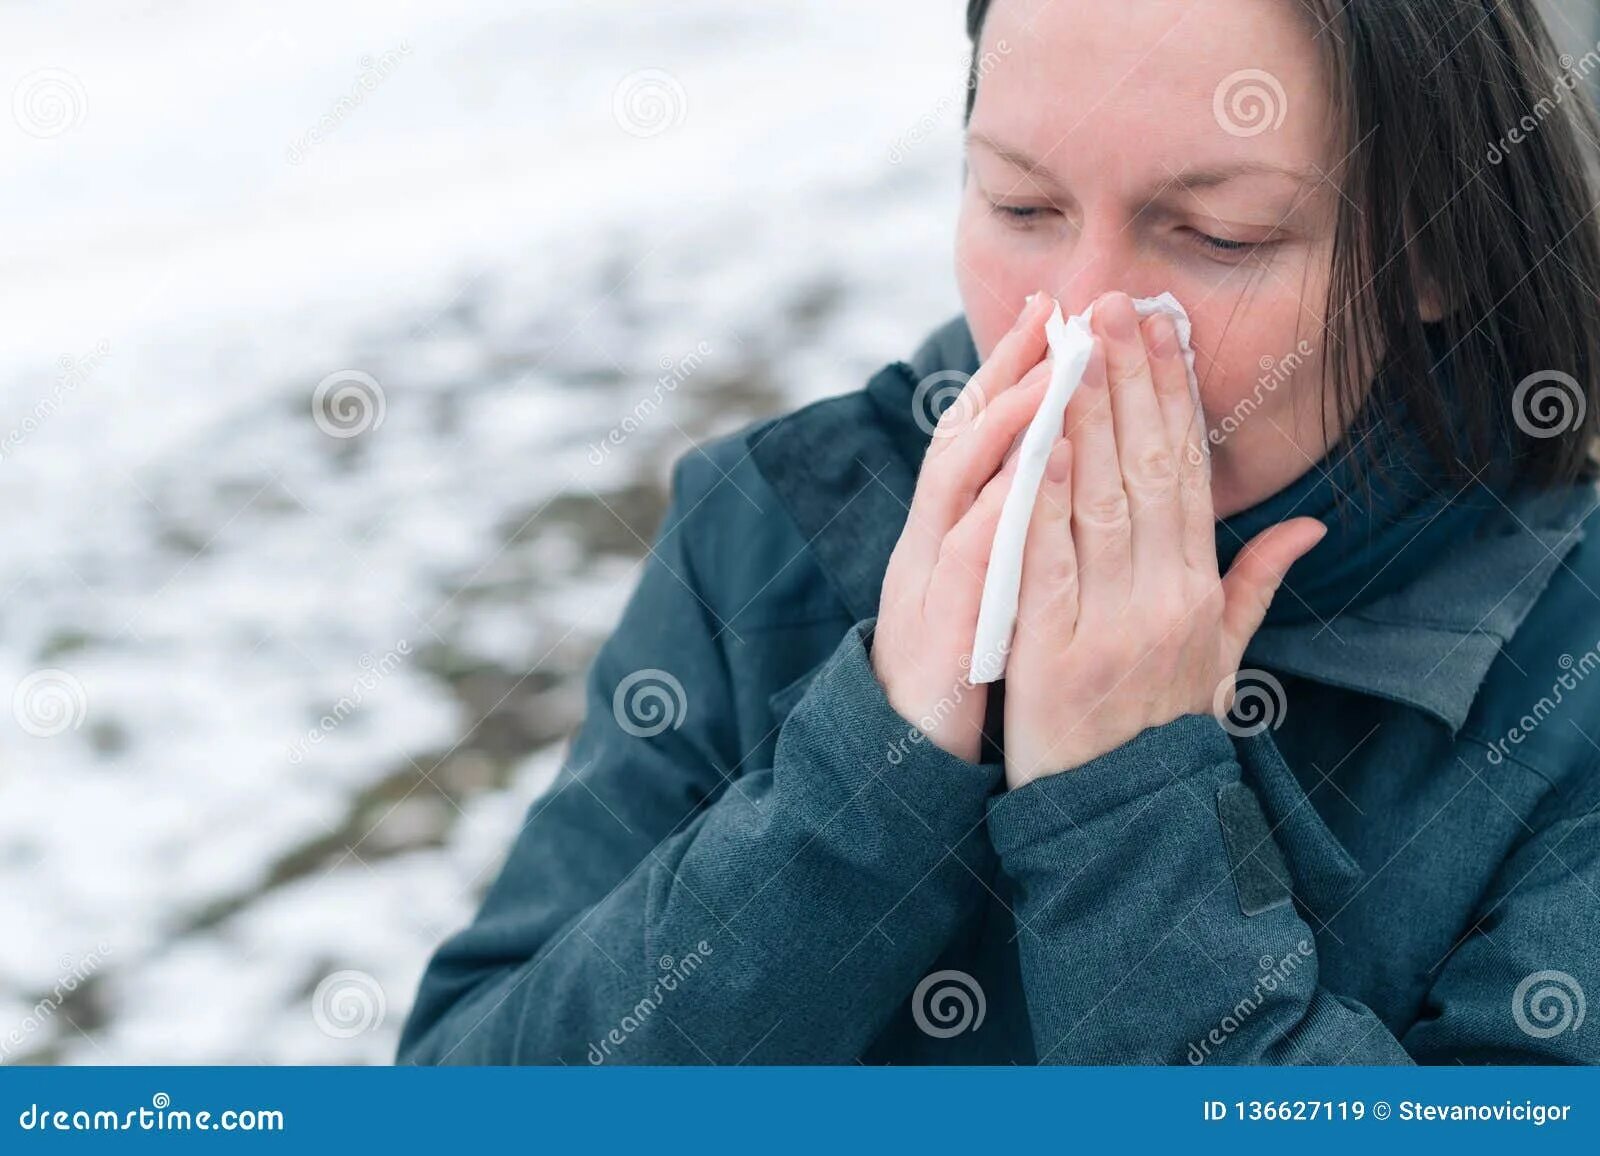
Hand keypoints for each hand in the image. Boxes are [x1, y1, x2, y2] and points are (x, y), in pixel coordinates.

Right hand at [871, 291, 1056, 762]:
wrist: (910, 755)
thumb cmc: (967, 668)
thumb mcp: (1002, 591)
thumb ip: (1031, 535)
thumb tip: (1070, 483)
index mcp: (960, 529)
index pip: (994, 435)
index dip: (1025, 373)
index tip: (1065, 315)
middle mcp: (936, 538)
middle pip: (968, 436)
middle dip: (1009, 370)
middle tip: (1051, 309)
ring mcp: (929, 578)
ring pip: (960, 484)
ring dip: (1005, 423)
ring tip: (1049, 370)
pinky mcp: (938, 626)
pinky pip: (965, 561)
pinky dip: (995, 514)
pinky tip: (1026, 477)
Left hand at [1001, 291, 1325, 787]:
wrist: (1120, 819)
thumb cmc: (1162, 728)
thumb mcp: (1222, 660)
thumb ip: (1256, 586)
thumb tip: (1308, 526)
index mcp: (1200, 592)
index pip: (1187, 474)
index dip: (1173, 397)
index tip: (1161, 330)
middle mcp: (1162, 598)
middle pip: (1147, 470)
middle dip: (1131, 381)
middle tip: (1116, 303)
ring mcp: (1108, 624)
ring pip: (1100, 502)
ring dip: (1087, 416)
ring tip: (1076, 344)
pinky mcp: (1051, 652)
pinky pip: (1047, 562)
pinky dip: (1045, 500)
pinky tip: (1041, 441)